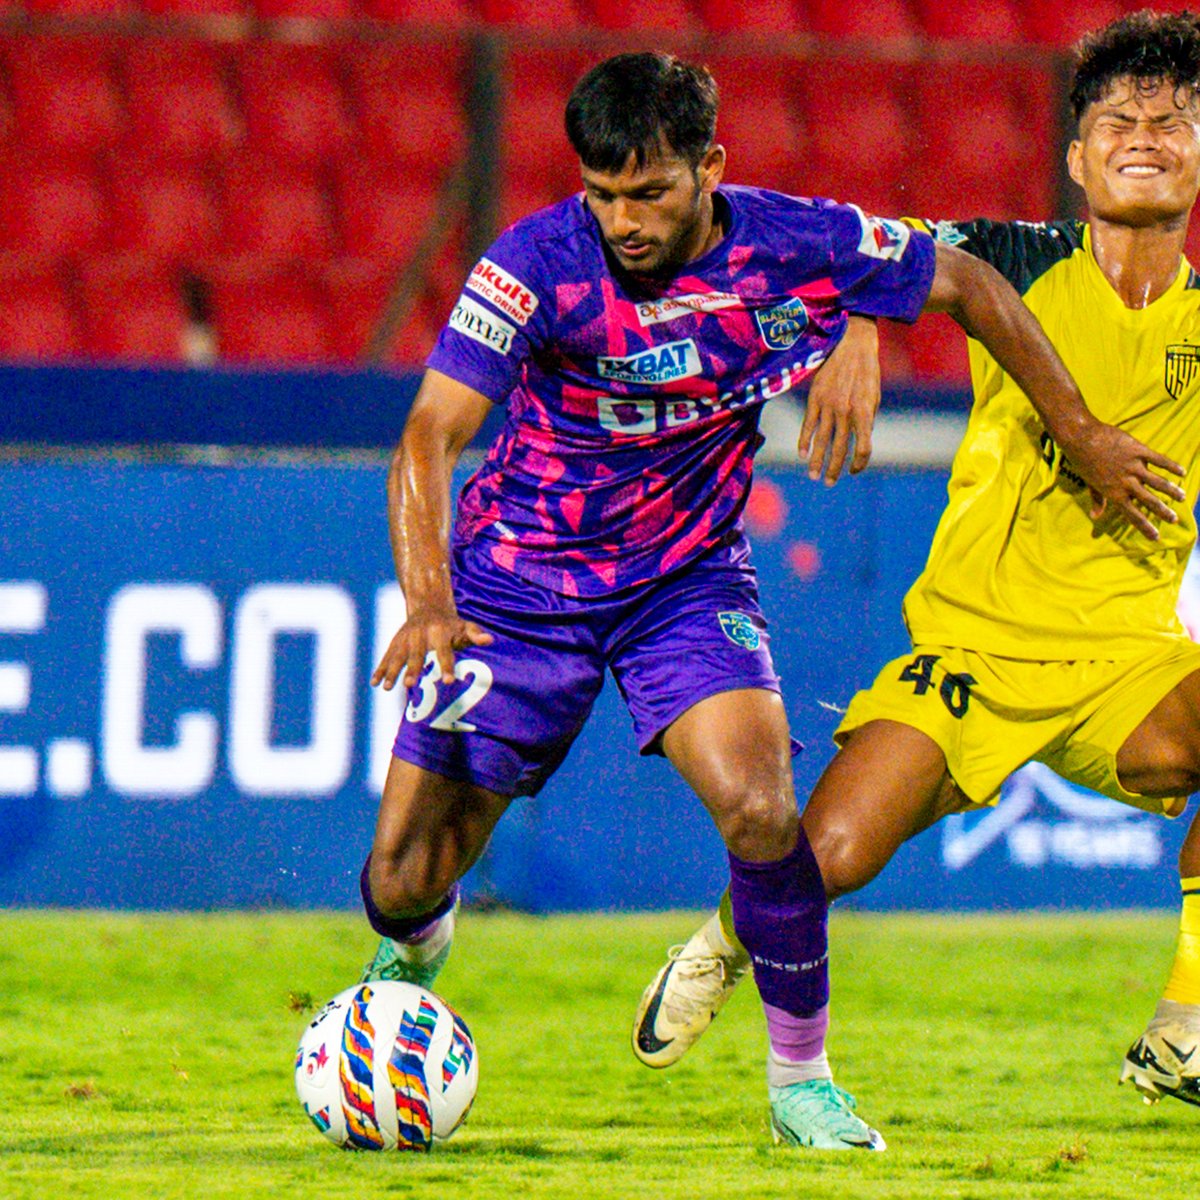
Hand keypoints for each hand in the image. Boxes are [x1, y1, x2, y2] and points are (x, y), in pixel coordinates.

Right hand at [371, 605, 493, 690]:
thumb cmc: (451, 625)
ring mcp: (405, 638)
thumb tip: (490, 639)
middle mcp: (420, 634)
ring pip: (397, 655)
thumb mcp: (465, 626)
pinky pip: (387, 656)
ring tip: (388, 688)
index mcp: (439, 632)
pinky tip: (374, 683)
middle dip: (413, 669)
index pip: (444, 651)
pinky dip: (380, 669)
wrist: (428, 607)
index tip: (449, 681)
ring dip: (392, 671)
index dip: (447, 666)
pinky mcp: (396, 642)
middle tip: (410, 685)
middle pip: (416, 654)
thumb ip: (475, 634)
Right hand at [798, 316, 880, 484]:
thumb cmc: (867, 370)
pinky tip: (802, 454)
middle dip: (834, 468)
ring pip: (821, 440)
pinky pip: (808, 424)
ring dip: (816, 460)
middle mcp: (845, 411)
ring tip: (813, 475)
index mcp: (864, 411)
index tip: (854, 471)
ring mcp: (828, 405)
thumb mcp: (874, 396)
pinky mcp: (815, 398)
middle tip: (828, 483)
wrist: (852, 344)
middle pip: (839, 448)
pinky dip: (804, 440)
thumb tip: (859, 440)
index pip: (862, 447)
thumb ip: (867, 419)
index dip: (859, 463)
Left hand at [1065, 421, 1185, 539]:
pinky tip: (1182, 472)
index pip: (1132, 515)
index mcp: (1113, 493)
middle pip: (1148, 501)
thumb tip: (1095, 517)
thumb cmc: (1084, 462)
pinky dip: (1171, 466)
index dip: (1144, 527)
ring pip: (1157, 481)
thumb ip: (1097, 500)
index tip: (1156, 537)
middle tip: (1174, 520)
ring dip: (1171, 490)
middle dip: (1163, 512)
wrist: (1082, 439)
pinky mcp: (1137, 450)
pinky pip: (1158, 459)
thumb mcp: (1090, 483)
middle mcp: (1125, 483)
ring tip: (1182, 498)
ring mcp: (1132, 466)